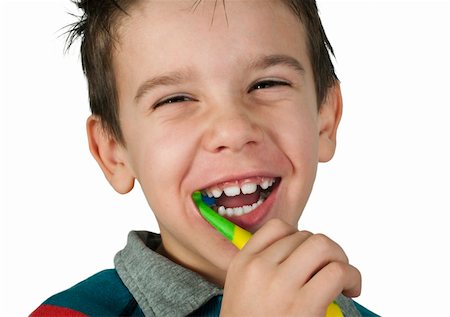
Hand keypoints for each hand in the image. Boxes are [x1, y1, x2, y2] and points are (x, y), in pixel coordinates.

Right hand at [220, 219, 360, 316]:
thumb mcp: (243, 290)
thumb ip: (263, 267)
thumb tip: (301, 252)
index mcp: (243, 263)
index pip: (278, 228)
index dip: (300, 238)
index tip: (308, 256)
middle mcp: (259, 269)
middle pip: (305, 236)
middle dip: (325, 250)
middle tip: (330, 269)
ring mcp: (280, 285)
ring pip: (323, 246)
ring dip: (340, 258)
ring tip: (342, 278)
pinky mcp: (304, 305)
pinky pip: (338, 271)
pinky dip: (352, 277)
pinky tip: (349, 290)